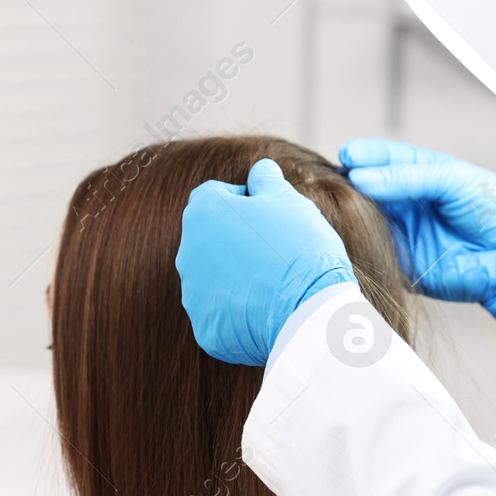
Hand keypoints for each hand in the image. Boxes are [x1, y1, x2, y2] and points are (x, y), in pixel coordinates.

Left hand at [175, 158, 356, 364]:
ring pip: (213, 276)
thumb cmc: (299, 246)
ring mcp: (193, 294)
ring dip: (236, 274)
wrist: (308, 308)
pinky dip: (239, 309)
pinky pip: (220, 313)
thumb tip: (260, 167)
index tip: (270, 215)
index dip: (243, 201)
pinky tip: (267, 308)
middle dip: (236, 240)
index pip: (214, 195)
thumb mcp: (288, 200)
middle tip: (275, 249)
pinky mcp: (205, 328)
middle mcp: (187, 252)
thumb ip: (266, 180)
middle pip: (210, 238)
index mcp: (202, 213)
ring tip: (274, 281)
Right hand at [339, 138, 495, 331]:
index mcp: (421, 174)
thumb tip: (361, 178)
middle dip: (347, 183)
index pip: (383, 159)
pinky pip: (368, 251)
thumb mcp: (452, 180)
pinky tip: (340, 236)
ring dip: (346, 213)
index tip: (348, 155)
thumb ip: (408, 177)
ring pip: (361, 218)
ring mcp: (401, 231)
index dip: (364, 156)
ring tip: (331, 205)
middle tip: (332, 180)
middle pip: (365, 188)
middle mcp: (406, 201)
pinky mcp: (399, 263)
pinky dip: (352, 244)